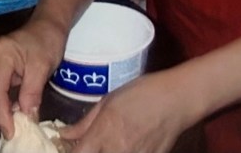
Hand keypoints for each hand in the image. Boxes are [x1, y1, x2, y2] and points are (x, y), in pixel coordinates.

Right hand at [0, 16, 68, 138]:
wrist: (47, 25)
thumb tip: (26, 117)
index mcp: (0, 54)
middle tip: (7, 130)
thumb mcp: (43, 67)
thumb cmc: (46, 42)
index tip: (12, 132)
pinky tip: (9, 110)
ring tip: (8, 122)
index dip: (2, 115)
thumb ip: (32, 92)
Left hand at [59, 69, 201, 152]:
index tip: (65, 149)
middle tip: (83, 148)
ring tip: (104, 147)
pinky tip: (119, 148)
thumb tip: (63, 134)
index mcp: (104, 132)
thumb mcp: (107, 101)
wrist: (176, 99)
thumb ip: (84, 123)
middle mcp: (118, 150)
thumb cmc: (141, 93)